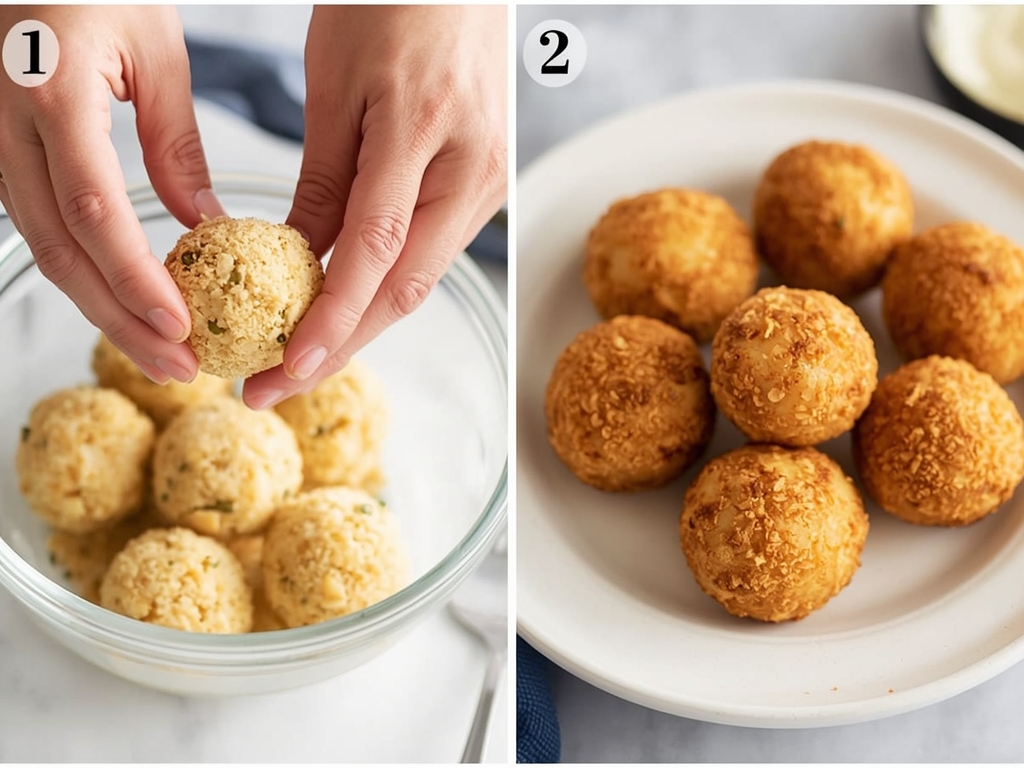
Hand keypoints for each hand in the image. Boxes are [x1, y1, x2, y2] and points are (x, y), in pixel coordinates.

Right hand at [0, 5, 222, 382]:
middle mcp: (7, 124)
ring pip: (43, 245)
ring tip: (160, 351)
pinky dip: (83, 270)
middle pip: (61, 249)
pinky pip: (38, 223)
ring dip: (102, 306)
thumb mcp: (156, 51)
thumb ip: (175, 143)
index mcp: (52, 93)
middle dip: (121, 319)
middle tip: (177, 366)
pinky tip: (122, 300)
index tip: (179, 325)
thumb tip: (204, 224)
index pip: (94, 211)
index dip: (135, 278)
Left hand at [243, 5, 506, 408]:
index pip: (375, 251)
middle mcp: (474, 171)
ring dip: (359, 324)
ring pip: (420, 276)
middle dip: (338, 347)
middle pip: (405, 287)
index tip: (285, 368)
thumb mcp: (336, 82)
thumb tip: (300, 259)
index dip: (331, 319)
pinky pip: (431, 250)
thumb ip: (324, 178)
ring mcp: (491, 182)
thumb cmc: (392, 3)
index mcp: (427, 133)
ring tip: (295, 358)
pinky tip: (343, 305)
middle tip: (272, 386)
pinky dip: (383, 285)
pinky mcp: (490, 185)